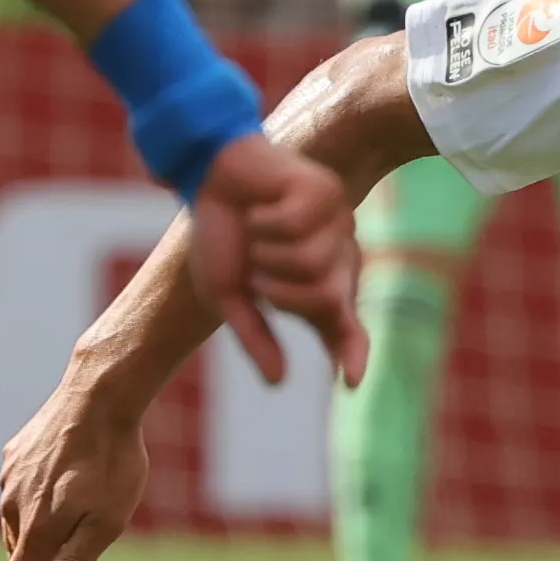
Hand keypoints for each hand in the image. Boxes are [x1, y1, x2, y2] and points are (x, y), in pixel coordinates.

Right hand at [0, 383, 151, 560]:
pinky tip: (56, 502)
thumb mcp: (107, 519)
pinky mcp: (14, 458)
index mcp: (37, 529)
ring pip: (20, 530)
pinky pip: (20, 498)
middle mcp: (13, 508)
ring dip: (38, 549)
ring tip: (65, 551)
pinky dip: (35, 513)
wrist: (100, 393)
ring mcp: (10, 481)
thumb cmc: (114, 460)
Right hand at [181, 129, 368, 389]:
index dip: (352, 352)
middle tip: (257, 274)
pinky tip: (262, 206)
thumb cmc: (222, 236)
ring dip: (268, 253)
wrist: (208, 178)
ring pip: (313, 263)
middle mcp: (337, 258)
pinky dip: (266, 221)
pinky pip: (298, 224)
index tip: (352, 382)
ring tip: (258, 233)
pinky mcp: (327, 192)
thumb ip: (255, 337)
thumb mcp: (230, 296)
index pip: (345, 327)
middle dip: (281, 293)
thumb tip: (278, 383)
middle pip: (327, 299)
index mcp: (318, 288)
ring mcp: (338, 223)